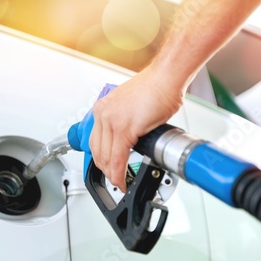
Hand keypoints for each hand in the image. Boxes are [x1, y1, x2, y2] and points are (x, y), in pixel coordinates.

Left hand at [89, 65, 183, 191]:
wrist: (165, 78)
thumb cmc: (155, 88)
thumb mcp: (130, 105)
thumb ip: (124, 121)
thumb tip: (130, 138)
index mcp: (103, 109)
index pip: (95, 141)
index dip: (100, 159)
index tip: (106, 167)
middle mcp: (103, 114)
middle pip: (97, 151)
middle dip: (105, 169)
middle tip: (113, 178)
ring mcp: (112, 122)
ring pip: (106, 158)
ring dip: (112, 174)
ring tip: (119, 182)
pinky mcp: (125, 129)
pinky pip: (118, 159)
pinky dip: (119, 173)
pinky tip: (123, 179)